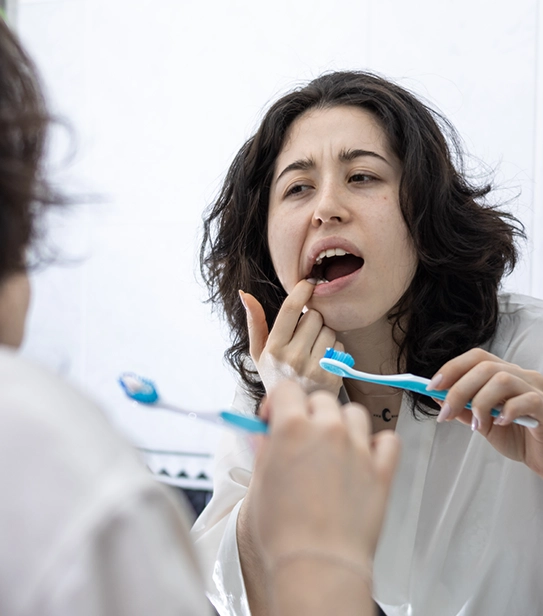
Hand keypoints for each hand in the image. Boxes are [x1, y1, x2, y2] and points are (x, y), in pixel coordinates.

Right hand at [240, 280, 342, 394]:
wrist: (295, 409)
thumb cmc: (275, 376)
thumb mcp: (259, 352)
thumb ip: (254, 322)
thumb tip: (245, 294)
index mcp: (274, 349)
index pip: (290, 308)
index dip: (302, 290)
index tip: (308, 284)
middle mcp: (293, 358)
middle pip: (314, 316)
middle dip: (313, 320)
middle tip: (306, 334)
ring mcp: (314, 368)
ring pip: (329, 330)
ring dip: (324, 334)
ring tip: (313, 350)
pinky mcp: (332, 376)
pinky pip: (340, 346)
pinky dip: (334, 349)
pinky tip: (323, 361)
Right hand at [249, 381, 400, 566]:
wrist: (316, 564)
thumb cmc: (283, 532)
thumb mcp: (260, 481)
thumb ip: (266, 448)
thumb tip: (269, 435)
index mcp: (292, 427)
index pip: (287, 389)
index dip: (278, 402)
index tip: (276, 418)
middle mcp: (328, 430)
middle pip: (322, 399)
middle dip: (310, 414)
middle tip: (304, 438)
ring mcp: (358, 447)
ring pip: (355, 413)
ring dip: (343, 424)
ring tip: (334, 448)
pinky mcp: (381, 469)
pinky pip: (388, 440)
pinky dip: (378, 444)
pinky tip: (365, 457)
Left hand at [432, 348, 542, 475]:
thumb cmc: (520, 438)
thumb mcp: (484, 424)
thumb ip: (464, 409)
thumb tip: (439, 397)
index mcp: (506, 375)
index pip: (477, 358)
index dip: (452, 368)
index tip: (432, 386)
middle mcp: (522, 377)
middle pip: (485, 367)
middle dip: (458, 389)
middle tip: (446, 413)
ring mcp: (537, 390)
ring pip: (502, 379)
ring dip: (480, 402)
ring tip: (476, 424)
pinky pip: (527, 400)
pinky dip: (507, 411)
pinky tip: (500, 423)